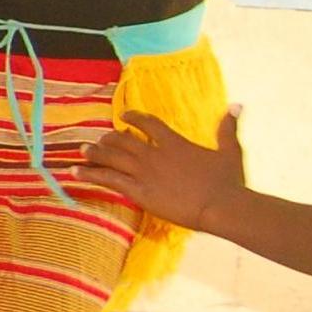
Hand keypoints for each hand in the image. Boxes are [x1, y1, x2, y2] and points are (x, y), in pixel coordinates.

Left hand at [80, 108, 243, 226]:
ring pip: (112, 157)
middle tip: (99, 139)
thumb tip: (237, 104)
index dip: (134, 118)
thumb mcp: (230, 151)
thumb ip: (228, 127)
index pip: (149, 124)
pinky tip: (74, 172)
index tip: (124, 116)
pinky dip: (90, 174)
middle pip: (123, 141)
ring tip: (82, 151)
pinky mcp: (139, 191)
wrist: (222, 206)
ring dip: (95, 153)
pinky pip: (108, 179)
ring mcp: (145, 173)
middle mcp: (155, 154)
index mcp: (175, 143)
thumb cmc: (229, 181)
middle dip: (109, 139)